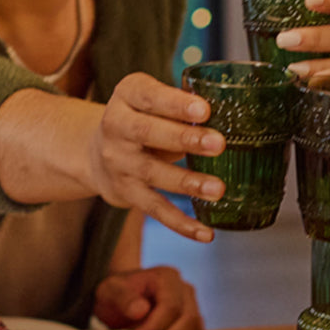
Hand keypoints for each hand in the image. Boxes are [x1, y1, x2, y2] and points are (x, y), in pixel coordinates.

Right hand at [87, 73, 226, 240]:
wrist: (98, 153)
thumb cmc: (143, 118)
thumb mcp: (152, 100)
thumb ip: (181, 104)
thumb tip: (232, 113)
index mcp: (127, 96)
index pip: (147, 96)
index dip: (175, 104)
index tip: (204, 110)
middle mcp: (116, 128)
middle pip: (147, 133)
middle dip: (184, 139)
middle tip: (218, 144)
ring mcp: (120, 162)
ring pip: (153, 173)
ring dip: (187, 182)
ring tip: (218, 189)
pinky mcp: (127, 192)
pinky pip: (155, 209)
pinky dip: (181, 223)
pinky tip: (206, 233)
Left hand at [93, 266, 203, 329]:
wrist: (121, 302)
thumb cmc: (115, 295)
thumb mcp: (110, 292)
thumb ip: (123, 298)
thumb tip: (141, 311)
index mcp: (168, 277)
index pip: (172, 307)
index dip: (154, 328)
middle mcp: (186, 290)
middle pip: (189, 321)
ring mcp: (194, 307)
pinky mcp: (194, 326)